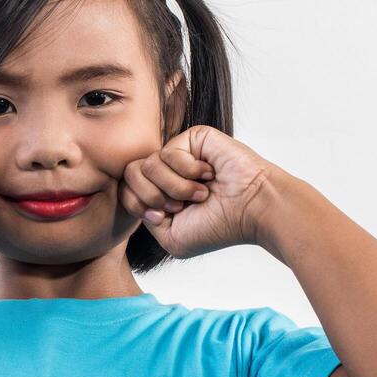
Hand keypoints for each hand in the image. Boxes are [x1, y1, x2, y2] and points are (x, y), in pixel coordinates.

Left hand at [118, 125, 280, 258]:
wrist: (251, 210)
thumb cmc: (218, 226)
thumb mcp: (172, 238)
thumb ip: (145, 216)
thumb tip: (137, 191)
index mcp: (160, 193)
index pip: (125, 191)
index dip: (138, 205)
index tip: (164, 216)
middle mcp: (166, 172)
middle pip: (129, 174)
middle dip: (153, 196)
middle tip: (181, 205)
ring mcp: (178, 154)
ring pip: (147, 165)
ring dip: (175, 187)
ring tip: (200, 193)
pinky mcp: (192, 138)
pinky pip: (168, 152)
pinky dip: (188, 171)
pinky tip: (208, 175)